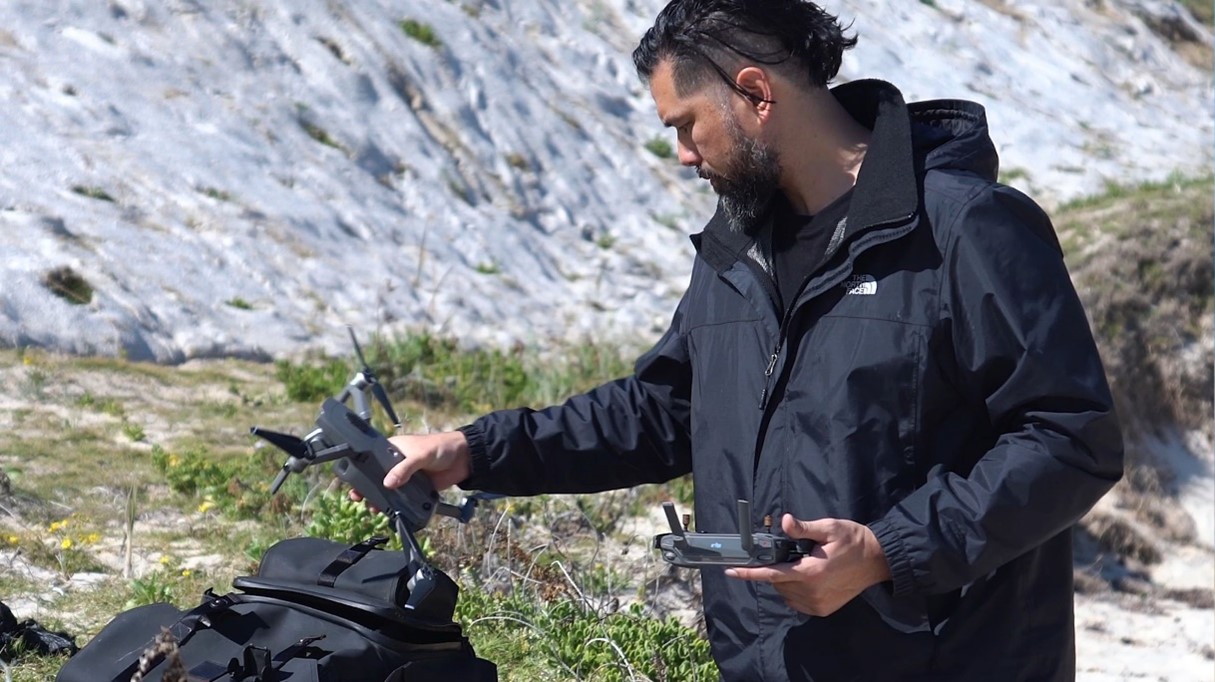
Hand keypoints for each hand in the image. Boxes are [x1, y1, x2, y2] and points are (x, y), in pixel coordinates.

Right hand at [348, 431, 471, 503]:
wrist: (464, 459)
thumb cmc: (441, 447)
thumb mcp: (420, 455)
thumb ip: (404, 468)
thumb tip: (388, 483)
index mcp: (394, 449)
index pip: (372, 459)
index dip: (361, 470)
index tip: (352, 482)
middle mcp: (397, 463)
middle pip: (377, 477)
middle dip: (367, 488)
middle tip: (359, 499)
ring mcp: (406, 477)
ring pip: (388, 489)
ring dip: (381, 499)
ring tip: (374, 508)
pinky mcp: (416, 488)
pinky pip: (403, 498)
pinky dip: (396, 505)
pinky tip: (390, 512)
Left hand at [724, 515, 891, 616]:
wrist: (878, 561)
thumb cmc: (853, 540)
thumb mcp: (829, 528)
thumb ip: (803, 528)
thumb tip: (783, 521)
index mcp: (811, 572)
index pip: (772, 574)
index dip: (749, 573)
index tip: (730, 572)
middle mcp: (812, 592)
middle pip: (778, 582)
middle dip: (775, 568)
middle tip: (790, 553)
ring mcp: (818, 604)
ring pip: (786, 594)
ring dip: (784, 580)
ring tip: (802, 564)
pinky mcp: (823, 610)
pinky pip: (797, 602)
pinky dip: (793, 591)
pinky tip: (805, 577)